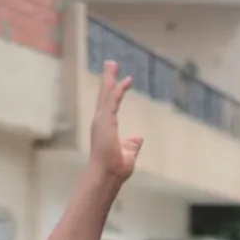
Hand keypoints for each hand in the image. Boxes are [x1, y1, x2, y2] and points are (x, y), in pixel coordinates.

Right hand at [89, 61, 143, 181]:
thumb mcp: (128, 154)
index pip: (112, 105)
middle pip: (105, 96)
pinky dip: (115, 91)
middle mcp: (101, 122)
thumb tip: (138, 138)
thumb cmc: (115, 169)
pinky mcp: (105, 123)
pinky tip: (120, 81)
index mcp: (105, 128)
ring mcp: (101, 122)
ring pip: (106, 95)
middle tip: (111, 63)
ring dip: (109, 79)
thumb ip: (132, 145)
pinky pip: (111, 103)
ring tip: (112, 64)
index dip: (118, 92)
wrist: (107, 176)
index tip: (127, 80)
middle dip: (108, 79)